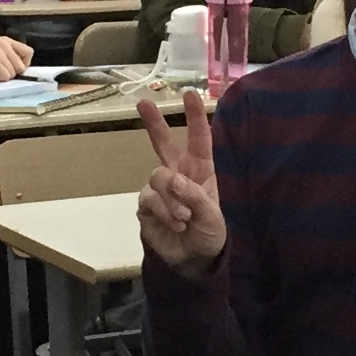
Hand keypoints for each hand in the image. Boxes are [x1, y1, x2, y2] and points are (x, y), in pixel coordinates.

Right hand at [0, 36, 35, 77]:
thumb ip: (9, 55)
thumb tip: (23, 69)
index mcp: (7, 41)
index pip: (29, 52)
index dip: (25, 63)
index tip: (15, 67)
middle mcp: (5, 45)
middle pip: (21, 66)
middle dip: (12, 72)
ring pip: (13, 73)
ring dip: (3, 76)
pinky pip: (5, 77)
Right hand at [134, 90, 226, 274]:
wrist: (193, 260)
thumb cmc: (209, 233)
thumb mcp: (212, 215)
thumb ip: (194, 195)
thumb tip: (173, 179)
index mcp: (200, 170)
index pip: (199, 139)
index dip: (194, 116)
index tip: (190, 94)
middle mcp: (178, 174)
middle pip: (163, 143)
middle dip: (154, 123)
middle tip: (142, 103)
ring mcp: (160, 189)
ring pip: (157, 177)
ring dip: (172, 199)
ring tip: (184, 218)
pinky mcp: (146, 206)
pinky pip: (149, 199)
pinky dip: (164, 212)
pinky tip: (176, 225)